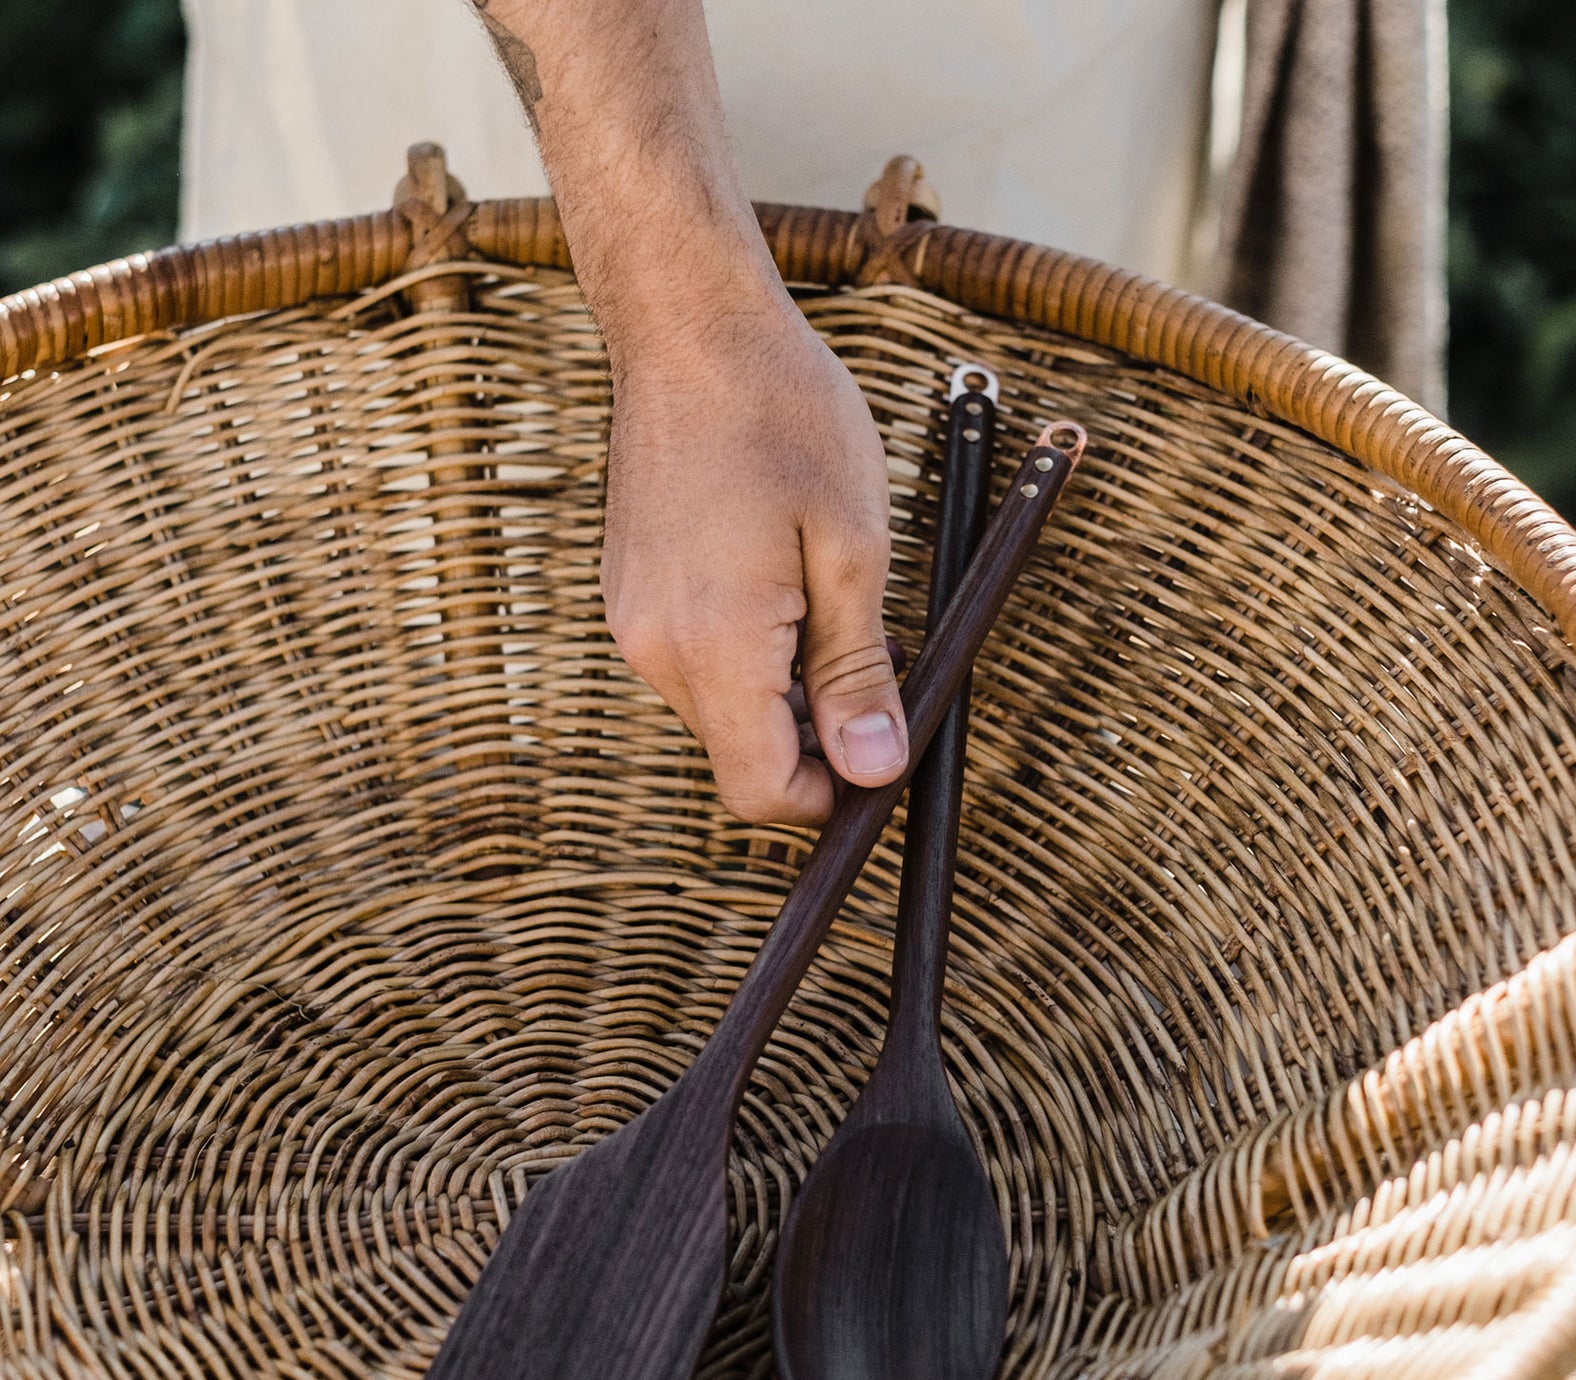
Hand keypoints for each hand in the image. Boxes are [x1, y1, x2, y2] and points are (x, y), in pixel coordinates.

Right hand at [600, 289, 906, 825]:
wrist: (689, 328)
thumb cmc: (783, 415)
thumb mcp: (853, 548)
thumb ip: (858, 673)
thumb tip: (874, 771)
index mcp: (714, 644)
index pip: (763, 791)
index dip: (833, 795)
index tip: (883, 750)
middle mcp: (656, 650)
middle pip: (744, 756)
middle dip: (818, 735)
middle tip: (878, 653)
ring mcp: (634, 625)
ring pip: (726, 712)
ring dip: (787, 688)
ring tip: (832, 597)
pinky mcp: (631, 599)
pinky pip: (700, 665)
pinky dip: (752, 652)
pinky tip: (784, 580)